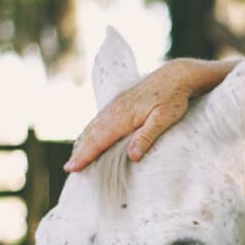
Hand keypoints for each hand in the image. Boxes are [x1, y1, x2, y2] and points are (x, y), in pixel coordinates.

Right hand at [64, 59, 195, 172]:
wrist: (175, 75)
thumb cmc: (173, 99)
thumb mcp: (164, 119)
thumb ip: (147, 136)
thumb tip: (132, 156)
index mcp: (124, 116)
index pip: (100, 140)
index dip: (86, 155)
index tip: (73, 167)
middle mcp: (115, 110)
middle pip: (93, 134)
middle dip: (80, 152)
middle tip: (69, 168)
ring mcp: (116, 105)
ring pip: (94, 126)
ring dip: (83, 142)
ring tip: (75, 158)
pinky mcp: (120, 103)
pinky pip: (100, 119)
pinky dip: (90, 131)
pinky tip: (88, 138)